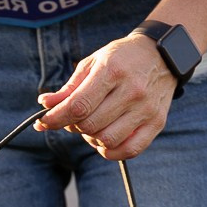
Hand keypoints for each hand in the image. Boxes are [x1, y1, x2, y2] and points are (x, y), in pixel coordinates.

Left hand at [35, 35, 178, 160]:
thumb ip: (69, 87)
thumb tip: (46, 105)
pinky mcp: (157, 122)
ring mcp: (146, 108)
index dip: (56, 118)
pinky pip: (129, 150)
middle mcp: (132, 91)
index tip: (44, 122)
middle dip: (73, 126)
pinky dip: (111, 151)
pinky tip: (105, 141)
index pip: (78, 106)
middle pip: (90, 125)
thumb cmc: (122, 59)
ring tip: (91, 127)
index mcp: (112, 71)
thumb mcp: (93, 63)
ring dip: (91, 139)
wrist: (162, 55)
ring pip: (107, 140)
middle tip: (73, 119)